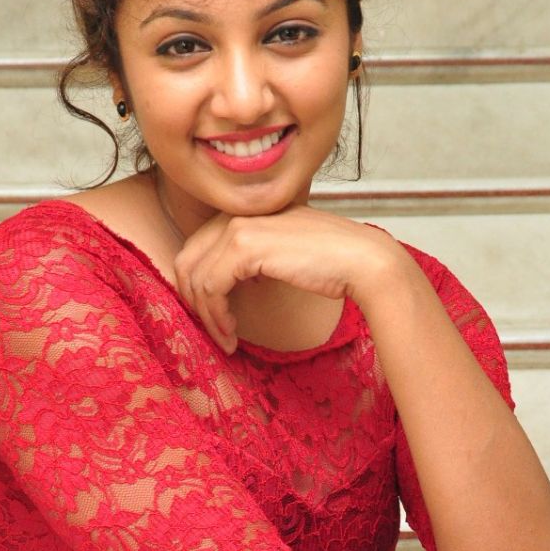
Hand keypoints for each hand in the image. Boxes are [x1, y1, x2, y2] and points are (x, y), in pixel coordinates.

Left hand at [169, 205, 400, 352]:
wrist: (362, 260)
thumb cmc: (330, 262)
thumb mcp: (280, 254)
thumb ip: (251, 257)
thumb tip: (222, 284)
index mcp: (243, 212)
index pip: (198, 249)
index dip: (197, 287)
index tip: (214, 315)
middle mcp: (235, 214)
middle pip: (187, 261)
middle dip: (194, 302)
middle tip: (213, 330)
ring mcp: (238, 227)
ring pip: (196, 278)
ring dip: (207, 316)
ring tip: (226, 338)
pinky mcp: (244, 246)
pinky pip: (210, 287)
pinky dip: (215, 315)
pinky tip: (231, 331)